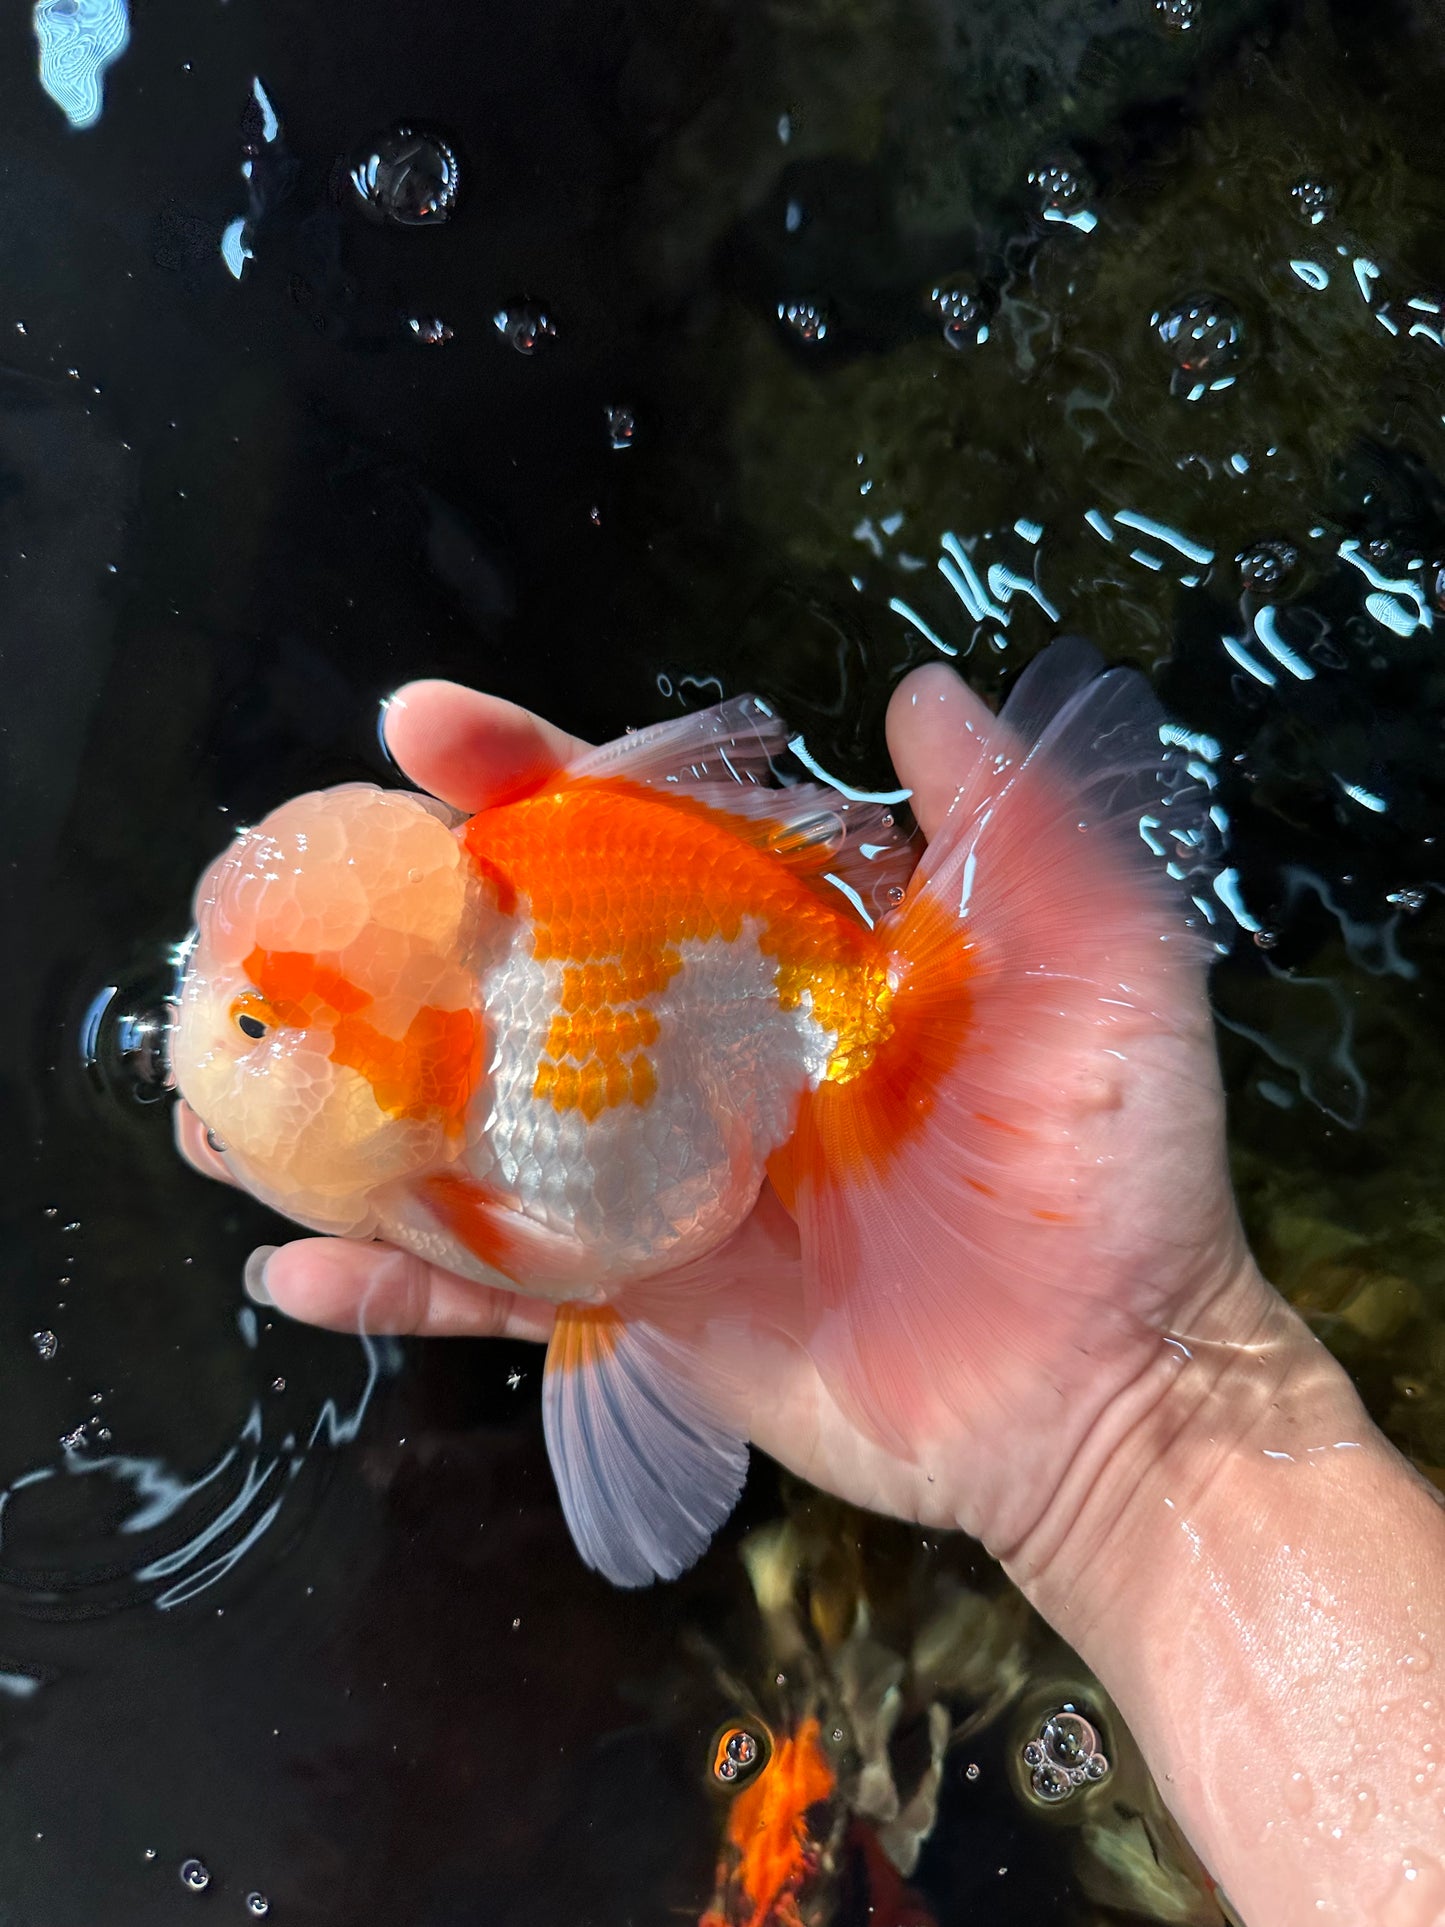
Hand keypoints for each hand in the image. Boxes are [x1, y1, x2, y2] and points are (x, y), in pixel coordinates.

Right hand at [185, 667, 1260, 1567]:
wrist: (1116, 1387)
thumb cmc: (1119, 1168)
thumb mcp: (1098, 961)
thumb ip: (1010, 823)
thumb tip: (914, 689)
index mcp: (786, 959)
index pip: (633, 841)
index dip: (529, 776)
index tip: (423, 727)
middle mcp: (704, 1056)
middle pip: (518, 971)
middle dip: (386, 933)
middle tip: (261, 907)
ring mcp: (663, 1185)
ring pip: (478, 1130)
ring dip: (348, 1112)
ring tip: (217, 1092)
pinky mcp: (650, 1303)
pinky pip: (503, 1288)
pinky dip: (400, 1281)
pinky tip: (290, 1267)